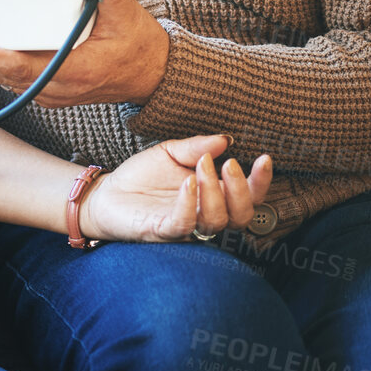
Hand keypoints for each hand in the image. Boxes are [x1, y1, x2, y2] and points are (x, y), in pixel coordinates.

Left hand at [0, 0, 169, 105]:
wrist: (152, 73)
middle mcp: (63, 90)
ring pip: (14, 84)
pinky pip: (23, 86)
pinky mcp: (56, 94)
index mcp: (77, 71)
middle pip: (11, 79)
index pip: (24, 69)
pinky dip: (5, 72)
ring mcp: (58, 95)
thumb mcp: (127, 12)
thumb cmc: (139, 44)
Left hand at [80, 134, 272, 242]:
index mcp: (213, 196)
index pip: (249, 196)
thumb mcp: (170, 152)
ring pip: (217, 222)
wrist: (106, 192)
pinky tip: (188, 183)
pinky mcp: (161, 231)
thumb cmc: (142, 176)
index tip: (264, 157)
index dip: (261, 181)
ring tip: (203, 165)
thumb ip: (196, 147)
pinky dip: (190, 204)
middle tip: (229, 163)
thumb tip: (225, 138)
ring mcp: (185, 225)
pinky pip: (183, 224)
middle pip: (242, 216)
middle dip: (242, 190)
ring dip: (215, 192)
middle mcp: (205, 214)